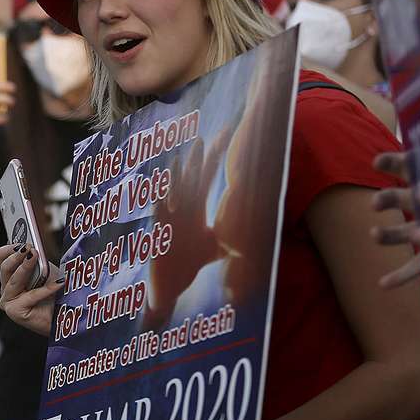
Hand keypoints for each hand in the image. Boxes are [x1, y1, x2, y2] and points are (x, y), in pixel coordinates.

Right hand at [0, 244, 61, 336]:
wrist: (61, 315)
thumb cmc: (53, 293)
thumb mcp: (44, 270)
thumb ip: (35, 260)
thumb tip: (31, 248)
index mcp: (10, 274)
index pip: (1, 256)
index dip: (10, 248)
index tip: (23, 242)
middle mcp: (6, 287)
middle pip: (5, 267)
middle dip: (16, 256)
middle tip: (29, 248)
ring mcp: (8, 300)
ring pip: (14, 280)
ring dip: (25, 267)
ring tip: (35, 256)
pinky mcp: (15, 311)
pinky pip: (31, 296)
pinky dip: (47, 289)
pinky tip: (59, 282)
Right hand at [146, 135, 230, 328]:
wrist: (170, 283)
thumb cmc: (192, 262)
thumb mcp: (217, 248)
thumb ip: (232, 236)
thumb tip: (258, 232)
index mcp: (196, 207)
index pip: (206, 177)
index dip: (214, 157)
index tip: (225, 136)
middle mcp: (183, 206)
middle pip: (192, 176)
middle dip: (201, 157)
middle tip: (208, 135)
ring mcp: (171, 215)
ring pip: (176, 188)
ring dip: (182, 171)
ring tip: (190, 151)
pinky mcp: (160, 228)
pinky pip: (160, 208)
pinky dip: (162, 195)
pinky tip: (164, 183)